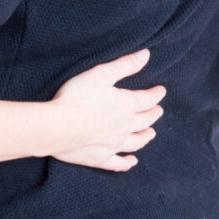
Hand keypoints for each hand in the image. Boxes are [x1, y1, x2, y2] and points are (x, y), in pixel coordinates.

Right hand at [46, 49, 164, 171]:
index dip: (156, 94)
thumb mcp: (101, 74)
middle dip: (153, 114)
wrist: (57, 127)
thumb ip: (125, 65)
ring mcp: (114, 144)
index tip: (161, 91)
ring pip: (137, 142)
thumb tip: (146, 55)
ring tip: (151, 133)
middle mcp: (125, 127)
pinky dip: (127, 163)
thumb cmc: (77, 97)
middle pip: (145, 121)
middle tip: (158, 110)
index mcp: (127, 105)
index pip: (148, 99)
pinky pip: (118, 163)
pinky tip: (132, 161)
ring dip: (146, 136)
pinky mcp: (100, 158)